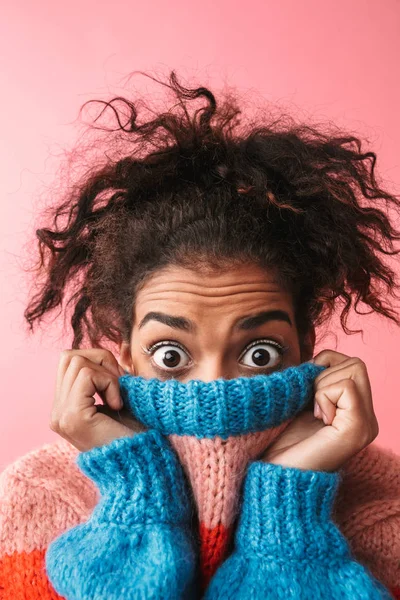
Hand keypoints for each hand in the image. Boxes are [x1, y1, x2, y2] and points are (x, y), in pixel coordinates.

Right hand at [49, 348, 145, 451]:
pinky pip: (86, 374)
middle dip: (100, 359)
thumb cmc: (136, 435)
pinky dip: (108, 382)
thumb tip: (119, 349)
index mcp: (64, 409)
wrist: (142, 465)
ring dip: (105, 372)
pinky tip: (118, 404)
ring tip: (118, 396)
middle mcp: (57, 413)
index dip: (98, 362)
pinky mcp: (72, 416)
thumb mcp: (118, 399)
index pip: (69, 362)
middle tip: (119, 384)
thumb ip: (107, 377)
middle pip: (68, 357)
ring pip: (75, 361)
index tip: (119, 383)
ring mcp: (61, 415)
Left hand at [260, 350, 379, 471]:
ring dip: (322, 385)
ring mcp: (366, 425)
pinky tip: (317, 419)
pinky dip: (324, 395)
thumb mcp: (302, 402)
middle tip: (310, 404)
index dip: (323, 366)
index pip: (352, 363)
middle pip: (356, 363)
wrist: (275, 475)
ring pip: (354, 369)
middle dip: (324, 374)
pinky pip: (346, 386)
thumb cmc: (282, 442)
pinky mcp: (358, 429)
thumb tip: (319, 359)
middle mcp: (368, 419)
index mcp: (356, 412)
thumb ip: (316, 380)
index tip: (306, 395)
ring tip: (314, 413)